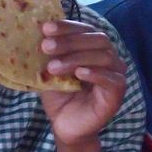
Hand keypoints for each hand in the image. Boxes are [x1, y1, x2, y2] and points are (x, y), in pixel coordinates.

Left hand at [38, 20, 126, 145]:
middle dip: (69, 41)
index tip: (46, 28)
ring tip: (53, 67)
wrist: (64, 125)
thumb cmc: (59, 95)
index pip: (84, 29)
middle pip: (97, 39)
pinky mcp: (117, 91)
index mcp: (92, 47)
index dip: (67, 26)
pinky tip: (79, 74)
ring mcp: (115, 73)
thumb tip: (33, 33)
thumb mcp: (49, 71)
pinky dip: (95, 73)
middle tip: (46, 46)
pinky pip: (111, 79)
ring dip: (76, 58)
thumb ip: (48, 54)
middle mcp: (107, 56)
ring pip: (103, 57)